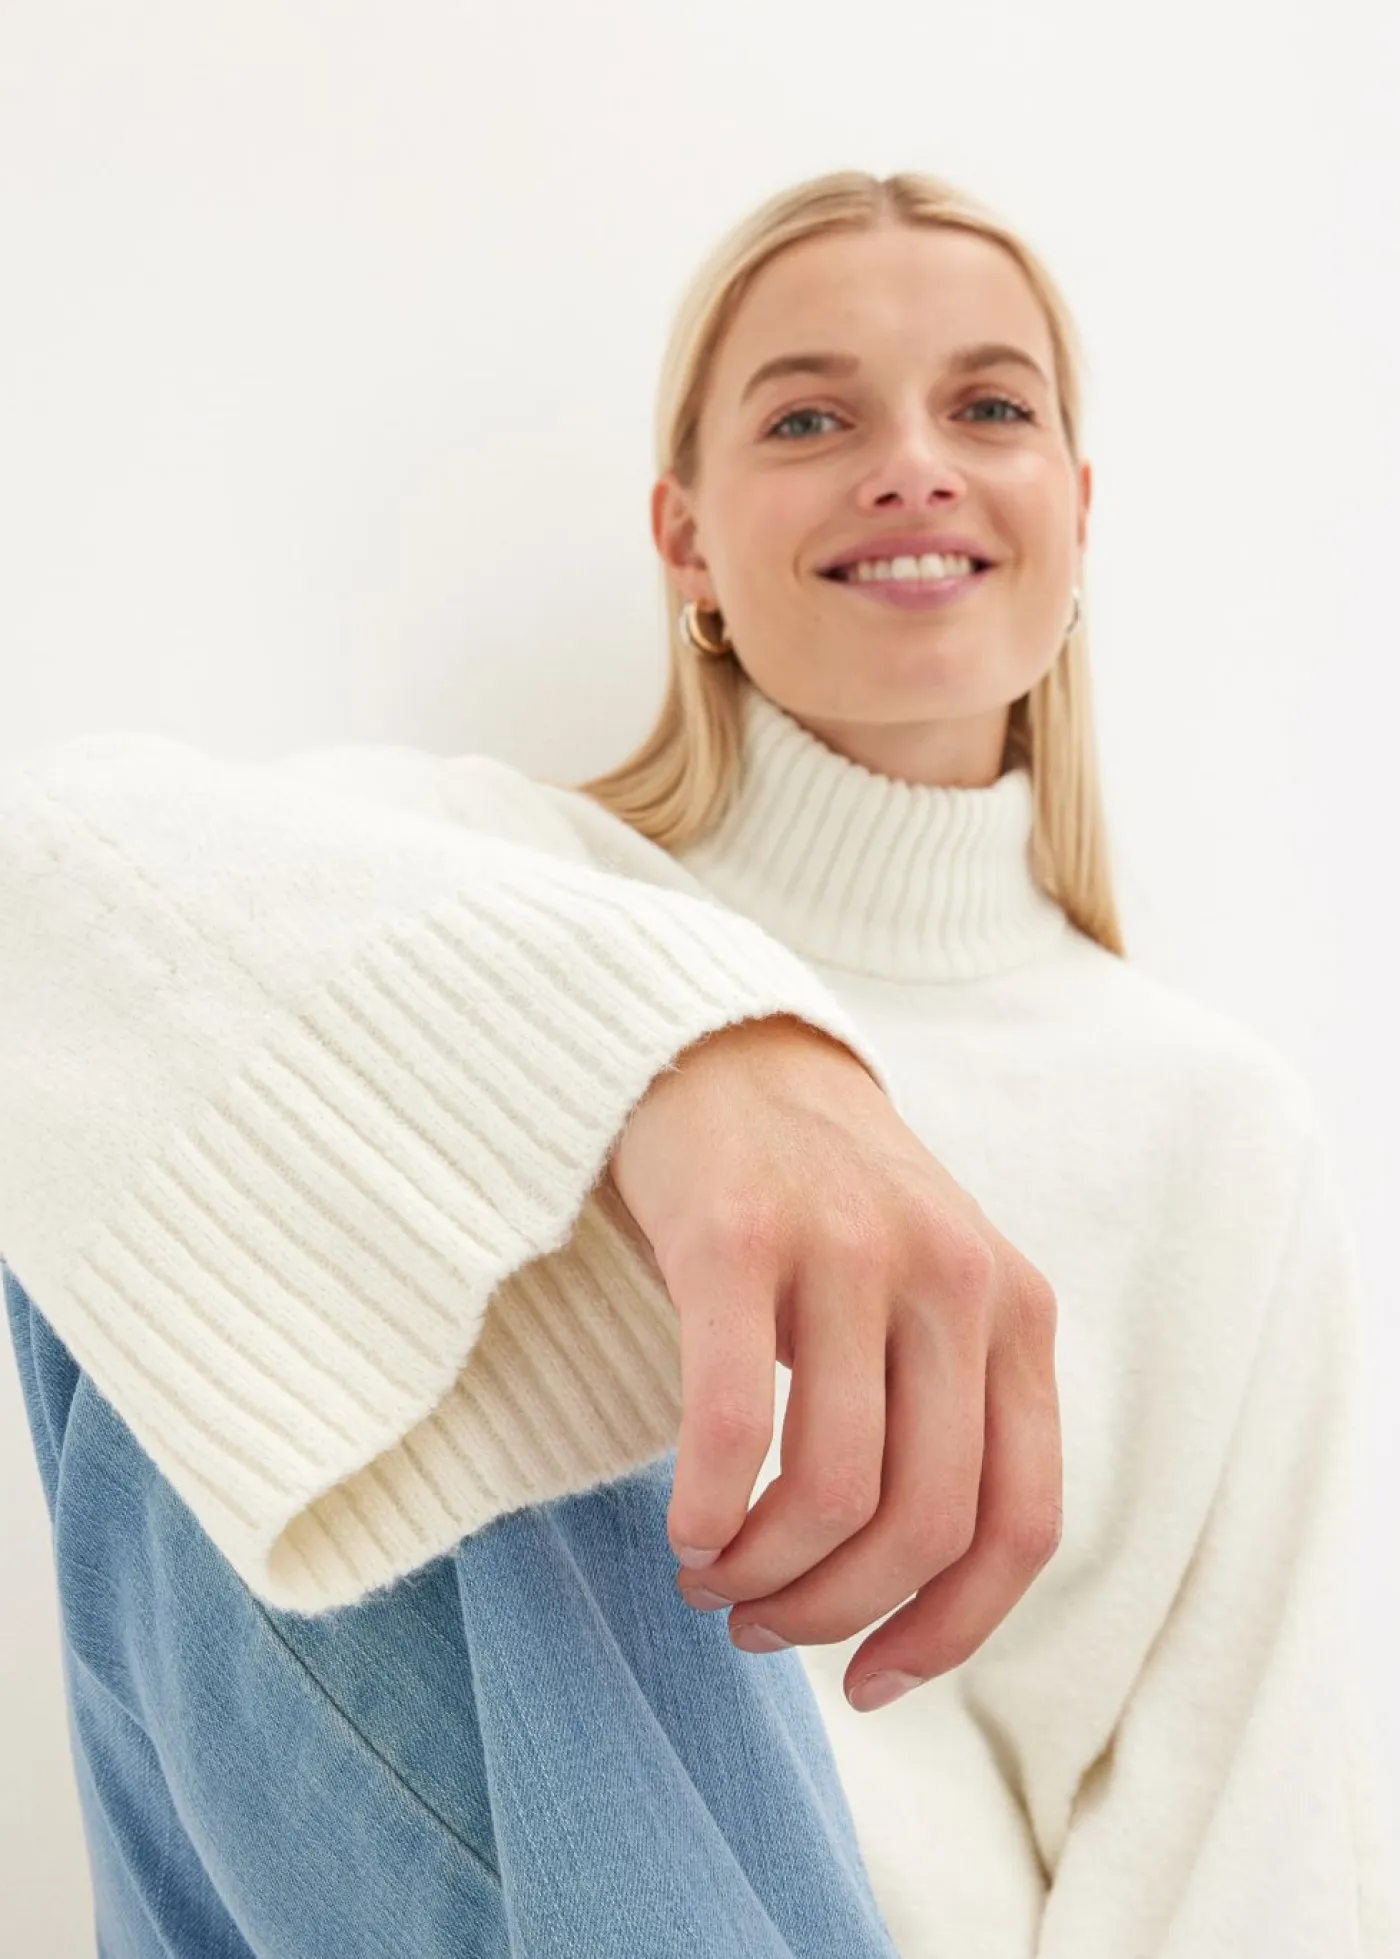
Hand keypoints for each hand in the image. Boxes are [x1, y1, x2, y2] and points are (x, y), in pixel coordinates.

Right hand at [605, 1012, 1061, 1709]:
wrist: (726, 1055)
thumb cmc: (821, 1207)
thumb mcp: (930, 1297)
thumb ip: (948, 1415)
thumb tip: (910, 1602)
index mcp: (1017, 1310)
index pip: (1023, 1525)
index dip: (952, 1633)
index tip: (874, 1680)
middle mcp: (954, 1279)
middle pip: (923, 1526)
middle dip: (834, 1613)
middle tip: (758, 1622)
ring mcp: (851, 1251)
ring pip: (830, 1493)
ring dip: (759, 1572)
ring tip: (710, 1572)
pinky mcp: (743, 1236)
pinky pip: (728, 1423)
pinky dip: (704, 1508)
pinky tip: (681, 1528)